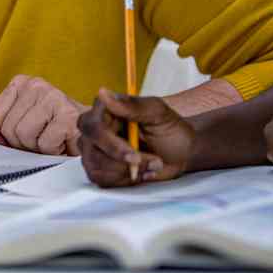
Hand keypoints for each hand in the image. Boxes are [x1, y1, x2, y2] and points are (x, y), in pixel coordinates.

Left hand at [0, 75, 87, 156]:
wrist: (93, 130)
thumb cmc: (55, 128)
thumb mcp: (25, 126)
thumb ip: (2, 132)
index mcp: (21, 84)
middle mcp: (36, 85)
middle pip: (8, 128)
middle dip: (21, 143)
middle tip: (39, 139)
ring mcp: (53, 96)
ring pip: (24, 135)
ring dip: (38, 147)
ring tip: (52, 139)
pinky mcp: (67, 114)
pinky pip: (44, 143)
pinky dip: (52, 150)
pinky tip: (63, 141)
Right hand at [78, 89, 194, 186]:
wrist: (181, 153)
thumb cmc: (170, 129)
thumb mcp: (158, 113)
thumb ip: (132, 105)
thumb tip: (103, 93)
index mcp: (105, 109)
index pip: (93, 126)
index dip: (111, 144)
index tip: (134, 156)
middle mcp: (94, 128)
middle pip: (91, 148)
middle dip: (121, 160)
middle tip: (153, 162)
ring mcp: (94, 149)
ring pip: (96, 166)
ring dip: (129, 171)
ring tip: (153, 163)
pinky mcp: (99, 168)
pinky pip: (101, 179)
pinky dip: (126, 180)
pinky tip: (142, 172)